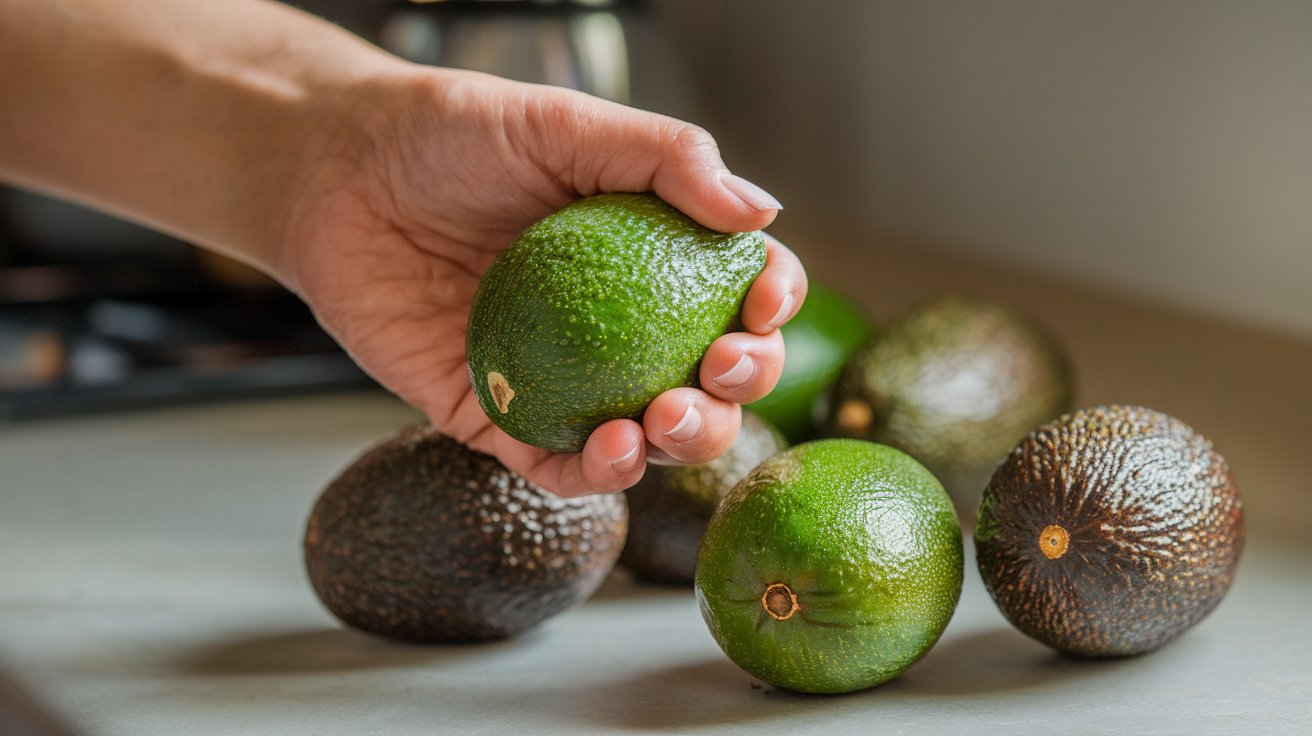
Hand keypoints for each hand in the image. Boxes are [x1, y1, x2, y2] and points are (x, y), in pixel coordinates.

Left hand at [277, 69, 806, 495]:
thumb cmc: (449, 135)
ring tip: (665, 419)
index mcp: (648, 254)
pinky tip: (611, 450)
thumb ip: (666, 159)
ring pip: (651, 436)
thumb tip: (762, 213)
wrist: (335, 172)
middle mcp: (616, 323)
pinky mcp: (498, 417)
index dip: (773, 304)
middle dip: (741, 387)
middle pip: (713, 377)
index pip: (737, 290)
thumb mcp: (567, 126)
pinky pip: (558, 465)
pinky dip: (596, 473)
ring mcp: (562, 376)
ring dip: (683, 442)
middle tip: (721, 368)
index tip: (764, 303)